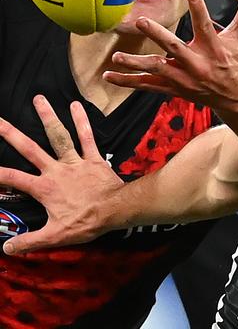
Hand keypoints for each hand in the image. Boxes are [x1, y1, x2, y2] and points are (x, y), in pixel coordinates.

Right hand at [0, 96, 123, 254]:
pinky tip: (76, 105)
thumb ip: (29, 241)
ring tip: (39, 98)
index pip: (12, 179)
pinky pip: (86, 137)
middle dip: (11, 134)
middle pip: (30, 149)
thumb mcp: (54, 236)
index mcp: (44, 188)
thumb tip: (6, 249)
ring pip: (58, 136)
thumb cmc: (86, 222)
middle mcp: (56, 170)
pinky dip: (82, 121)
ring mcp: (75, 162)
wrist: (116, 210)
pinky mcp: (93, 158)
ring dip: (48, 117)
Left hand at [104, 0, 237, 108]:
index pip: (207, 27)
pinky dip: (129, 81)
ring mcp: (184, 78)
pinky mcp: (174, 87)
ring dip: (136, 64)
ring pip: (157, 70)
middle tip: (142, 21)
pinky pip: (149, 86)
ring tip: (117, 58)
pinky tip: (108, 75)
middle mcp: (197, 64)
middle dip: (159, 35)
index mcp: (214, 49)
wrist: (235, 96)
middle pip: (176, 48)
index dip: (201, 10)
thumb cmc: (236, 61)